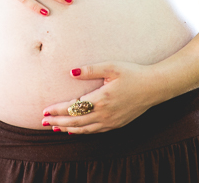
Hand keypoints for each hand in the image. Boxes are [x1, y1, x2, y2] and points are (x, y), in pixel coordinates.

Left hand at [41, 62, 156, 133]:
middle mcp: (105, 114)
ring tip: (55, 127)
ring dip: (68, 129)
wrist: (154, 87)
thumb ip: (90, 70)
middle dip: (58, 121)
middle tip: (44, 121)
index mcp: (101, 99)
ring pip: (85, 129)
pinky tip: (75, 131)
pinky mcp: (117, 124)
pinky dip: (82, 132)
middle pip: (76, 122)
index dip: (58, 110)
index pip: (73, 107)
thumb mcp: (112, 67)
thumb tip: (71, 72)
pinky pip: (95, 131)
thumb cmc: (133, 73)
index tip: (45, 111)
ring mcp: (111, 121)